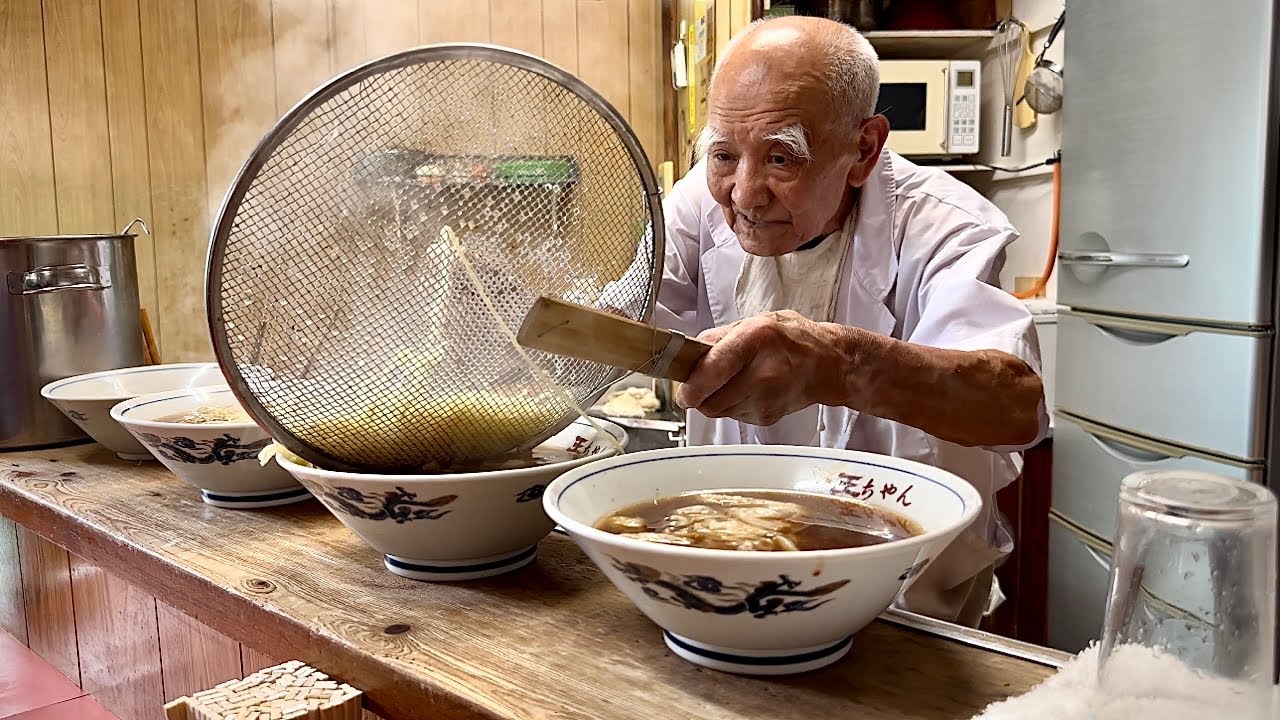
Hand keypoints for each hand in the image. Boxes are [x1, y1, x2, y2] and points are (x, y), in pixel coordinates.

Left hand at [675, 310, 842, 425]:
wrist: (828, 363)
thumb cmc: (791, 339)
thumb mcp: (753, 322)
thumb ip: (717, 338)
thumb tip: (687, 355)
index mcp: (755, 338)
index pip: (713, 369)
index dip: (692, 386)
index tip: (683, 392)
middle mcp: (763, 370)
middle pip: (710, 401)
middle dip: (700, 394)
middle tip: (704, 383)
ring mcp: (767, 398)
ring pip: (719, 411)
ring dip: (717, 399)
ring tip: (735, 381)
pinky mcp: (768, 417)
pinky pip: (733, 416)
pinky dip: (733, 405)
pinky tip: (750, 390)